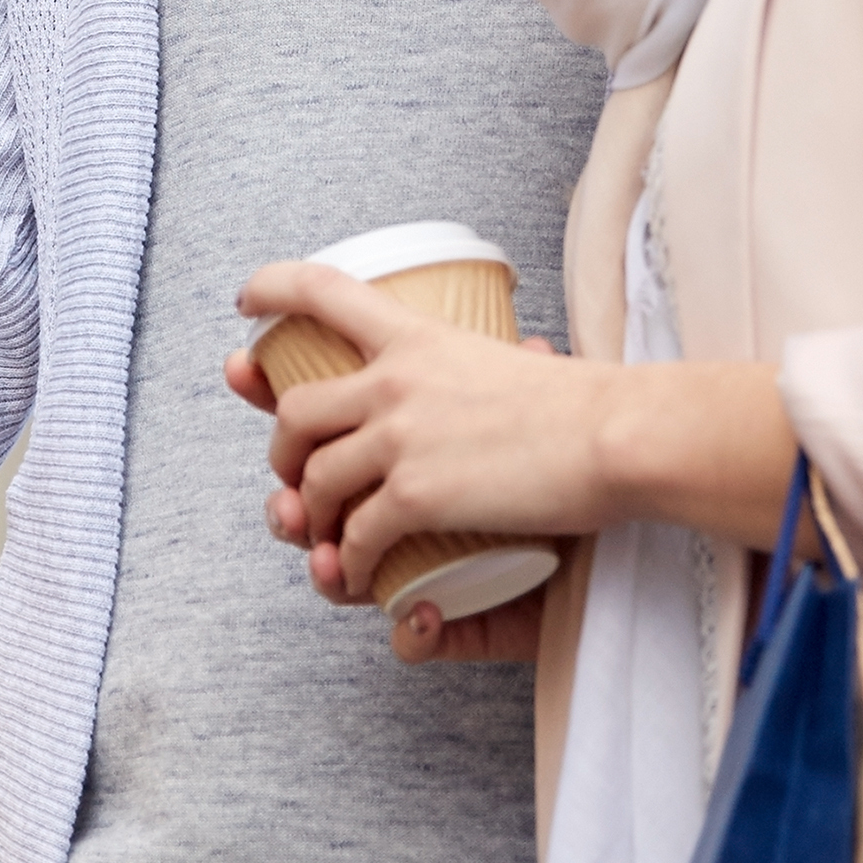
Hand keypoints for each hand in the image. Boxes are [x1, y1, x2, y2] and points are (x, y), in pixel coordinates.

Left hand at [229, 264, 620, 607]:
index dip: (272, 289)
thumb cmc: (583, 404)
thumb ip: (504, 357)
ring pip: (313, 481)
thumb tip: (532, 347)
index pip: (322, 292)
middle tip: (290, 475)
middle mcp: (394, 380)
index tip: (247, 302)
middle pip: (295, 410)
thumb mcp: (522, 357)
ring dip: (309, 517)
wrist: (615, 436)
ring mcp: (400, 437)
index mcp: (417, 337)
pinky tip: (361, 573)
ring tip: (325, 537)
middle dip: (279, 451)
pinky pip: (356, 535)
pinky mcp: (416, 495)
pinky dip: (350, 562)